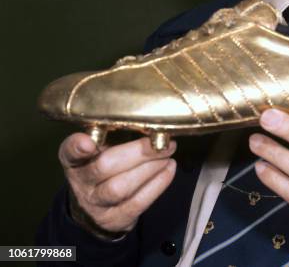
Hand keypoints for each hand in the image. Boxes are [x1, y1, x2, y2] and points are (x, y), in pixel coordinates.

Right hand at [58, 133, 176, 238]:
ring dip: (150, 168)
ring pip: (120, 188)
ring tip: (167, 154)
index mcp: (75, 158)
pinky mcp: (113, 219)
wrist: (99, 205)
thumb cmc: (105, 164)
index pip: (69, 151)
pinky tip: (169, 169)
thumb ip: (115, 132)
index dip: (77, 147)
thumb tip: (149, 119)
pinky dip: (157, 184)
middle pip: (104, 166)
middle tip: (161, 143)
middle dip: (138, 152)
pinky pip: (136, 203)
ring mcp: (95, 203)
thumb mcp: (102, 146)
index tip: (89, 142)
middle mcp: (81, 181)